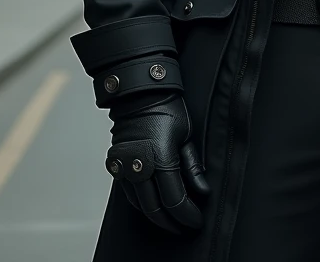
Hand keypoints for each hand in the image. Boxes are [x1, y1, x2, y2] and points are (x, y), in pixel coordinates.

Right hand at [106, 92, 208, 233]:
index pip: (175, 201)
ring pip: (139, 204)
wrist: (141, 92)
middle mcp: (140, 166)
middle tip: (183, 227)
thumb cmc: (167, 109)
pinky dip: (140, 202)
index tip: (196, 221)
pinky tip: (152, 204)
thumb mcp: (187, 135)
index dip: (187, 215)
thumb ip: (193, 167)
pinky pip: (128, 192)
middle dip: (171, 223)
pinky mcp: (117, 163)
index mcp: (161, 159)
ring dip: (155, 215)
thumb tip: (202, 191)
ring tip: (169, 220)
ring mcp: (125, 166)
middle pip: (154, 209)